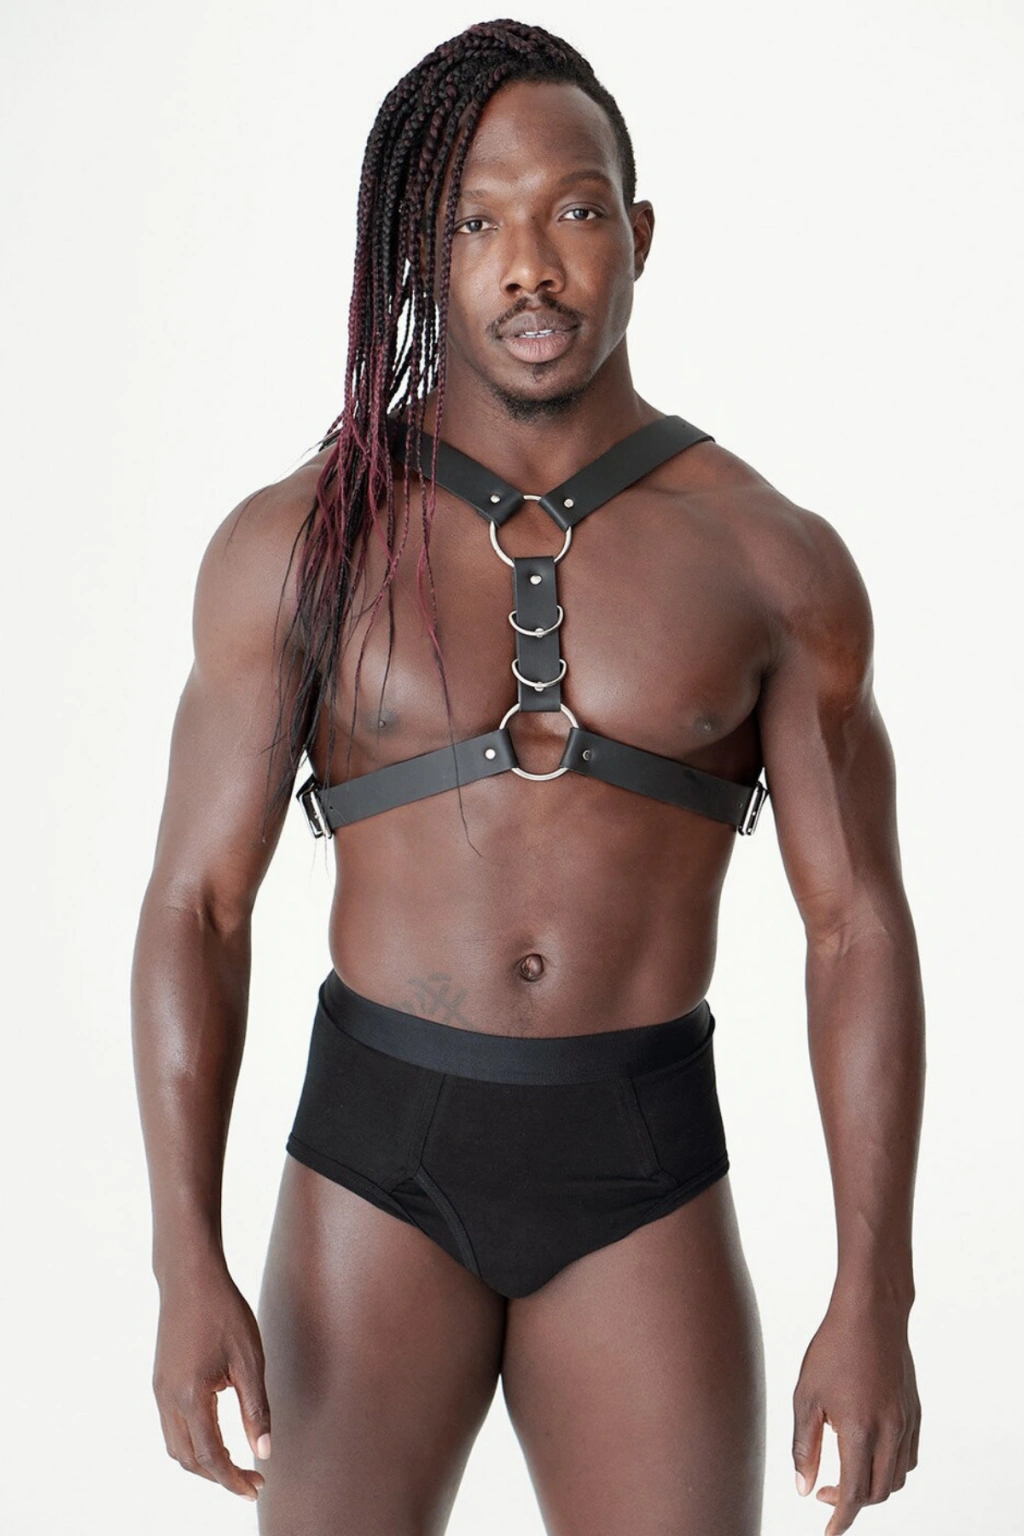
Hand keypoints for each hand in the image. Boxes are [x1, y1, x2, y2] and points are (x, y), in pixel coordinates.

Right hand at [152, 1262, 271, 1500]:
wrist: (189, 1277)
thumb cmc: (224, 1312)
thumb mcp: (249, 1360)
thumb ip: (256, 1409)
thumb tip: (263, 1452)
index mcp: (190, 1397)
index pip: (211, 1457)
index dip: (233, 1479)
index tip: (257, 1487)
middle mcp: (168, 1399)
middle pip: (189, 1460)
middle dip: (219, 1477)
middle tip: (252, 1479)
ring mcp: (159, 1391)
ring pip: (176, 1447)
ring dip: (203, 1463)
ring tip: (235, 1464)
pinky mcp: (160, 1381)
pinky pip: (171, 1427)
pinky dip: (192, 1443)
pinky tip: (216, 1436)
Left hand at [792, 1292, 919, 1533]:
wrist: (871, 1313)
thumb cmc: (833, 1349)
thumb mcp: (806, 1396)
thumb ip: (804, 1446)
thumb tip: (802, 1488)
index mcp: (859, 1431)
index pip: (852, 1494)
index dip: (839, 1518)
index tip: (828, 1531)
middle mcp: (889, 1433)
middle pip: (877, 1492)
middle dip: (852, 1503)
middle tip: (823, 1491)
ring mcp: (907, 1423)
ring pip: (897, 1478)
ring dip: (872, 1487)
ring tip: (844, 1472)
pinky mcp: (915, 1412)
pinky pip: (909, 1458)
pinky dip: (891, 1468)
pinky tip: (870, 1454)